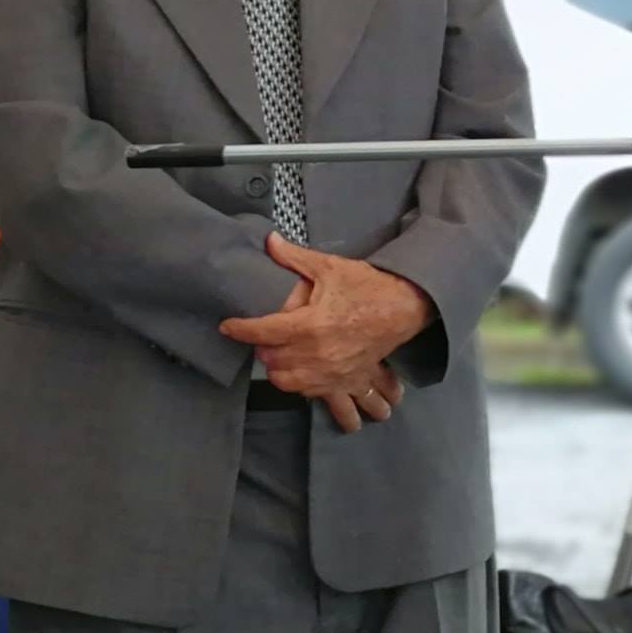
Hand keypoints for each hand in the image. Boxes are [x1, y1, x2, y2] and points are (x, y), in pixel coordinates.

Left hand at [220, 234, 431, 431]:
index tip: (227, 326)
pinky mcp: (341, 381)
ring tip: (276, 352)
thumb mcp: (330, 267)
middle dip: (260, 346)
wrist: (404, 309)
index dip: (240, 329)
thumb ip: (294, 258)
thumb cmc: (367, 287)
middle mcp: (317, 353)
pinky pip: (307, 392)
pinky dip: (295, 382)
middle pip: (270, 358)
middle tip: (260, 333)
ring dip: (275, 367)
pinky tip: (295, 369)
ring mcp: (329, 371)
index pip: (262, 331)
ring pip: (285, 380)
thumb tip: (268, 240)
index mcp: (310, 324)